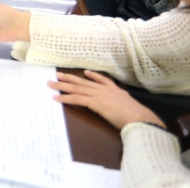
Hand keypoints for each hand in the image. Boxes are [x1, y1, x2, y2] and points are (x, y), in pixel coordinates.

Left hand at [49, 71, 165, 130]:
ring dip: (62, 86)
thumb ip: (126, 105)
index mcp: (115, 90)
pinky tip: (56, 98)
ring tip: (51, 84)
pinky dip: (65, 98)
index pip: (102, 80)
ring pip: (76, 88)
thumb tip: (128, 109)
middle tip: (58, 75)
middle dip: (70, 79)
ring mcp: (99, 95)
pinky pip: (76, 99)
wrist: (138, 117)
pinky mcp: (94, 102)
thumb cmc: (138, 115)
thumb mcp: (132, 106)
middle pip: (83, 82)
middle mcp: (105, 90)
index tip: (85, 72)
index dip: (93, 76)